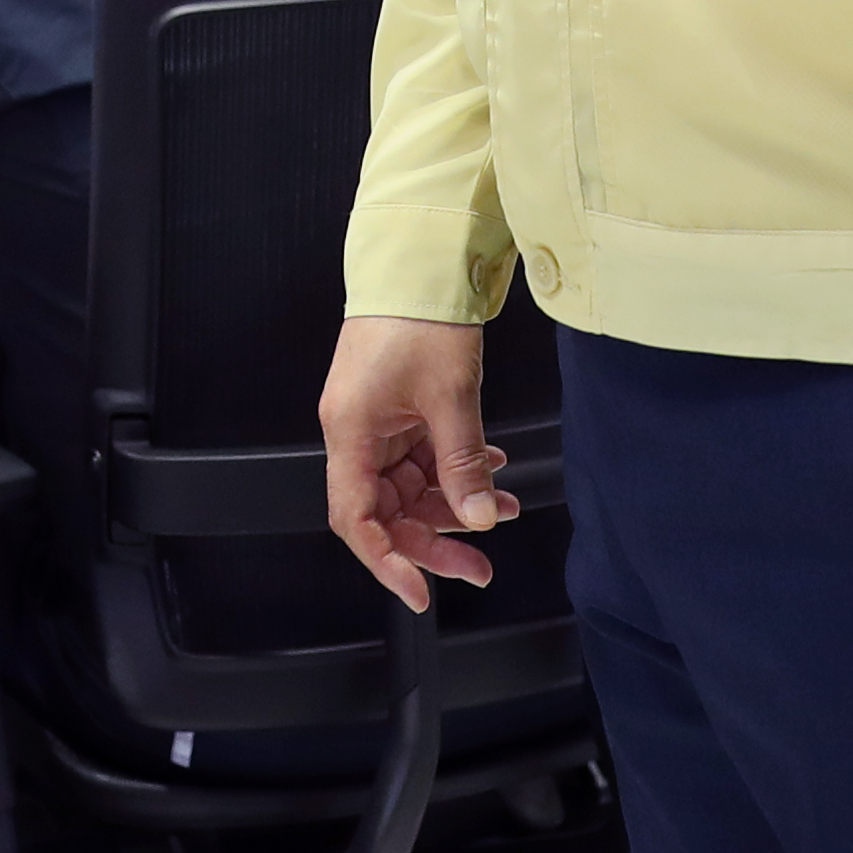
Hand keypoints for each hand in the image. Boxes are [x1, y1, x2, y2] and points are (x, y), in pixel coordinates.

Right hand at [320, 316, 516, 609]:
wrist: (423, 259)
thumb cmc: (420, 315)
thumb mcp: (450, 396)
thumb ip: (462, 464)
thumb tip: (477, 518)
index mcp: (350, 431)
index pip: (355, 520)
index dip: (387, 562)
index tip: (420, 593)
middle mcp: (355, 430)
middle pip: (386, 509)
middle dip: (435, 539)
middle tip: (480, 565)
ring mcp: (376, 418)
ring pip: (410, 485)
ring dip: (454, 501)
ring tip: (502, 508)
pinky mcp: (397, 405)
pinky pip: (423, 455)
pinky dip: (455, 467)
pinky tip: (490, 465)